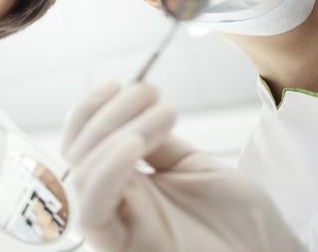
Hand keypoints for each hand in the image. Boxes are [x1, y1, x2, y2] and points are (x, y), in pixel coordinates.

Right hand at [62, 82, 303, 251]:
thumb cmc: (239, 219)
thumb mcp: (193, 164)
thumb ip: (157, 142)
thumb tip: (130, 114)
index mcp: (127, 181)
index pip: (85, 141)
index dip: (92, 108)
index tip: (118, 82)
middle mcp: (116, 201)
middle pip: (78, 153)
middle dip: (109, 113)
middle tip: (149, 92)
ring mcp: (117, 225)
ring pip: (82, 175)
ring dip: (114, 133)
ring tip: (161, 114)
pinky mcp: (120, 248)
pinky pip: (93, 212)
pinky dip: (107, 171)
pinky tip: (134, 145)